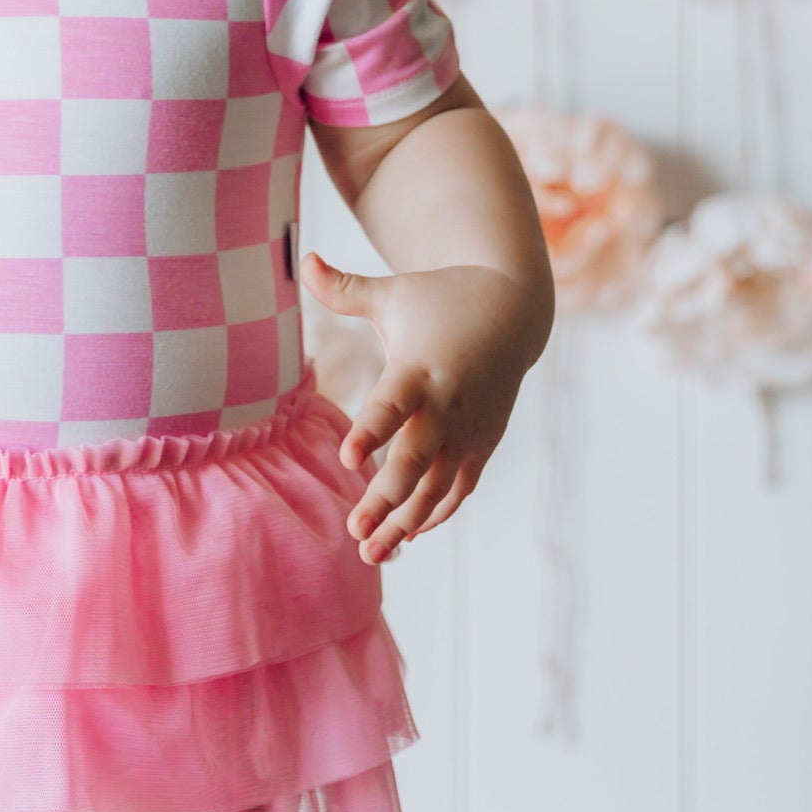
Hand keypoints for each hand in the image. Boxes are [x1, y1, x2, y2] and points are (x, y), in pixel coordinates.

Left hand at [299, 252, 535, 565]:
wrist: (511, 313)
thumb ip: (344, 287)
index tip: (347, 460)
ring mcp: (469, 430)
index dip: (372, 432)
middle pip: (415, 459)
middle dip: (386, 498)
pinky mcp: (482, 445)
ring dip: (406, 520)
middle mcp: (447, 405)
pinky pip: (458, 489)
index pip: (392, 404)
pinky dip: (434, 514)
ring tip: (371, 552)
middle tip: (355, 530)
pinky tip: (405, 536)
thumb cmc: (438, 300)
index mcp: (419, 367)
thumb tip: (301, 259)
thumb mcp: (393, 292)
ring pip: (438, 486)